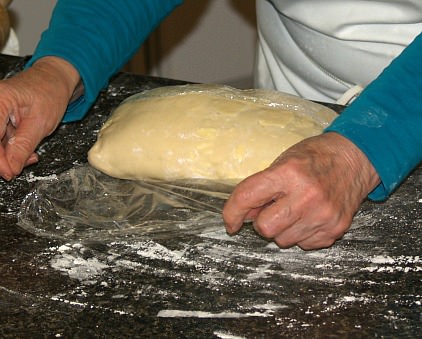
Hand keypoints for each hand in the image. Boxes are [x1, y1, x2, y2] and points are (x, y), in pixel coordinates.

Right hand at [0, 56, 79, 179]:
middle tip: (19, 167)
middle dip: (4, 159)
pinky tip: (25, 152)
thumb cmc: (50, 93)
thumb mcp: (41, 123)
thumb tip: (10, 168)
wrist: (53, 81)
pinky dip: (11, 150)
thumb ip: (23, 146)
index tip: (10, 172)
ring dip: (9, 157)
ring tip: (29, 157)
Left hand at [222, 132, 379, 249]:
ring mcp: (323, 215)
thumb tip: (244, 216)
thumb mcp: (283, 162)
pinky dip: (300, 234)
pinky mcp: (335, 229)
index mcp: (289, 173)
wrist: (355, 158)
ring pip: (283, 240)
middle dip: (262, 222)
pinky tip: (308, 216)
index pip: (247, 196)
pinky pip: (303, 245)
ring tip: (294, 210)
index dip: (232, 212)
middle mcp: (306, 196)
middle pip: (265, 227)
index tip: (230, 222)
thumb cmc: (315, 157)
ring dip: (282, 229)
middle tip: (272, 210)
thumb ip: (261, 188)